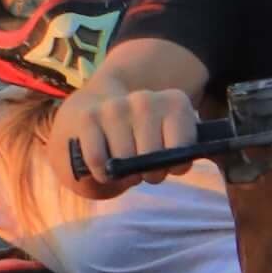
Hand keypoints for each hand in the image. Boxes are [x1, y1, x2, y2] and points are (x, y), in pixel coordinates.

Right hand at [58, 76, 202, 195]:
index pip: (184, 146)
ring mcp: (116, 106)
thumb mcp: (167, 150)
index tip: (168, 163)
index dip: (176, 164)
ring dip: (123, 172)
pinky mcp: (89, 116)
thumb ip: (178, 159)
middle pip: (154, 157)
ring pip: (126, 159)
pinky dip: (100, 172)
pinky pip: (98, 159)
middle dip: (149, 172)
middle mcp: (146, 100)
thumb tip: (176, 164)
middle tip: (141, 168)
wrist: (87, 119)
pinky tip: (102, 167)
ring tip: (121, 164)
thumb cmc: (134, 146)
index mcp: (174, 103)